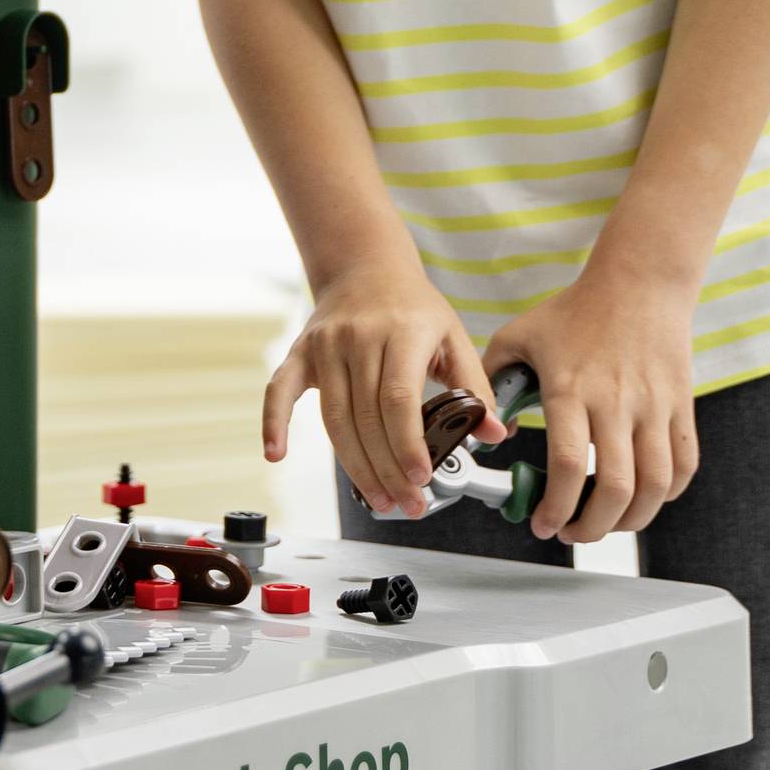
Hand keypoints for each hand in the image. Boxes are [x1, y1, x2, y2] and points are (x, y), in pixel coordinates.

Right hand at [265, 256, 493, 517]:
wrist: (367, 266)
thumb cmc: (413, 307)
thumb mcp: (454, 336)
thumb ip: (475, 387)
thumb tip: (496, 433)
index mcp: (404, 332)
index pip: (400, 398)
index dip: (408, 443)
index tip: (421, 477)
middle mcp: (360, 337)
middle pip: (367, 417)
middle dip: (387, 469)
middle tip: (406, 503)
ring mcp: (325, 345)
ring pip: (335, 417)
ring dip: (355, 466)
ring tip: (378, 498)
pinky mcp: (301, 352)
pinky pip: (279, 390)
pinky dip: (273, 423)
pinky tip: (275, 453)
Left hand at [480, 265, 699, 544]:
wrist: (639, 282)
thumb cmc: (576, 309)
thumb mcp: (518, 336)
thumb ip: (493, 380)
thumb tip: (493, 427)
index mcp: (570, 388)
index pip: (567, 464)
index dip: (556, 507)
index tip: (542, 524)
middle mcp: (616, 402)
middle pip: (615, 487)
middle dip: (592, 527)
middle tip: (572, 534)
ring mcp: (654, 406)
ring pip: (655, 485)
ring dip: (631, 520)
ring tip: (606, 524)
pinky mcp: (681, 407)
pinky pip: (684, 465)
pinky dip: (667, 494)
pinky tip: (644, 498)